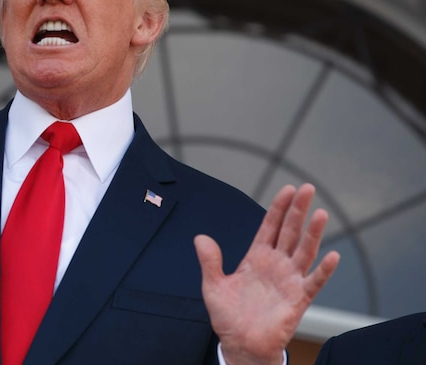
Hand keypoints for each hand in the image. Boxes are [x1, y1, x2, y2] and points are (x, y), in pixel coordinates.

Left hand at [194, 184, 339, 364]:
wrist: (240, 345)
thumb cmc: (229, 317)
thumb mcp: (213, 285)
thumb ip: (209, 261)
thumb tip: (200, 238)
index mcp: (256, 258)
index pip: (269, 227)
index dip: (278, 208)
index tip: (287, 189)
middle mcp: (275, 265)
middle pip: (289, 232)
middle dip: (297, 210)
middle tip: (307, 188)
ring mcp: (288, 280)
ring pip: (303, 251)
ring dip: (312, 233)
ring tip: (320, 213)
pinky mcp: (297, 300)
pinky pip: (313, 283)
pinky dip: (323, 271)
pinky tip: (332, 256)